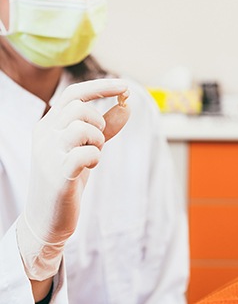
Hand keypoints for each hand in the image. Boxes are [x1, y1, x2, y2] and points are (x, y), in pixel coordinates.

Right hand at [17, 78, 130, 280]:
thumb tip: (127, 106)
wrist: (47, 218)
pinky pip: (84, 153)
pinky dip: (95, 157)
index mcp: (49, 124)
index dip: (101, 87)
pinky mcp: (57, 174)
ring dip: (97, 140)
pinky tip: (90, 166)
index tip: (125, 86)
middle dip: (99, 122)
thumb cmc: (68, 176)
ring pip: (81, 127)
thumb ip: (107, 126)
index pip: (74, 94)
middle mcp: (44, 134)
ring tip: (93, 155)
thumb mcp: (87, 146)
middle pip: (79, 107)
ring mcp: (47, 154)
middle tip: (98, 142)